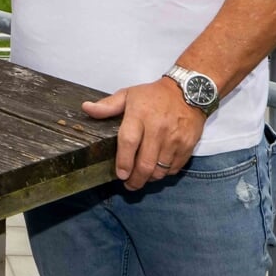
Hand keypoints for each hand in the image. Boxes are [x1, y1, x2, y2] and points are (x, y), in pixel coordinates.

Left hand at [81, 78, 206, 190]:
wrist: (188, 91)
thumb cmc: (154, 95)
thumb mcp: (129, 94)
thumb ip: (108, 105)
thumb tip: (86, 108)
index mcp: (139, 115)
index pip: (129, 142)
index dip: (123, 162)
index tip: (120, 174)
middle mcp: (157, 128)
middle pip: (145, 162)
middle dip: (135, 179)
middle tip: (129, 184)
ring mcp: (174, 138)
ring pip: (160, 169)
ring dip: (149, 178)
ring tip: (142, 178)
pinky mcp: (187, 145)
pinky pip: (174, 168)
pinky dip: (165, 173)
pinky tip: (157, 171)